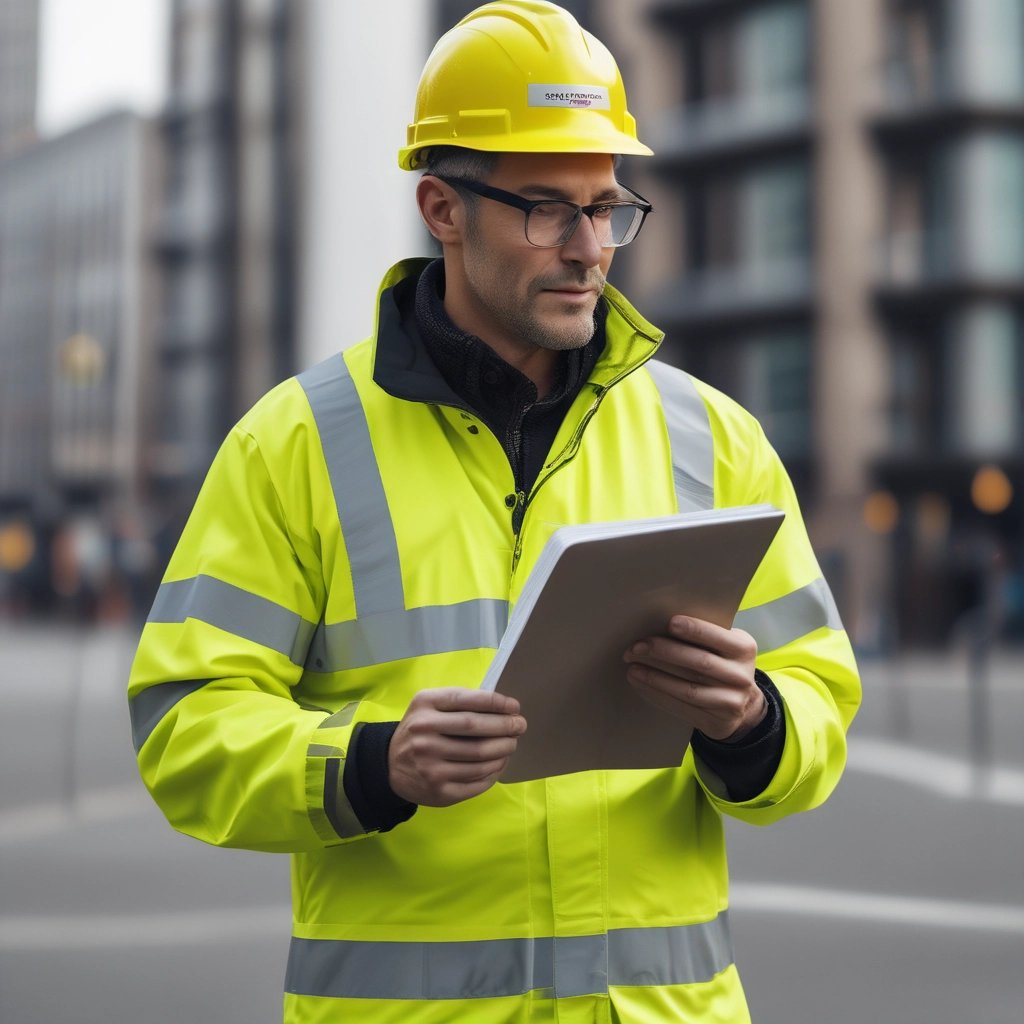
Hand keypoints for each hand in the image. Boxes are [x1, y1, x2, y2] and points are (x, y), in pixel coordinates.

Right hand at [388, 688, 526, 806]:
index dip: (495, 703)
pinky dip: (494, 772)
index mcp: (424, 707)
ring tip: (511, 745)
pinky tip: (499, 764)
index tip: (514, 706)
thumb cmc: (419, 730)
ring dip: (503, 751)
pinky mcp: (439, 791)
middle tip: (520, 726)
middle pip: (475, 728)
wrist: (390, 766)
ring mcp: (431, 765)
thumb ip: (458, 701)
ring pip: (480, 758)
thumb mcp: (427, 705)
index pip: (466, 700)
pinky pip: (477, 782)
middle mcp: (424, 735)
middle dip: (505, 726)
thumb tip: (502, 707)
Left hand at [623, 615, 764, 741]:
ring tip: (632, 668)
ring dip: (655, 677)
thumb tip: (660, 624)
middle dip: (664, 652)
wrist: (743, 706)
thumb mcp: (725, 648)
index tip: (670, 623)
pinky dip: (657, 695)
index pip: (718, 637)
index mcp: (743, 649)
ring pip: (687, 688)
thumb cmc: (723, 665)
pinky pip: (681, 707)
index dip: (695, 629)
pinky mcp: (716, 721)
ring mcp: (731, 701)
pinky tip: (641, 685)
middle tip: (637, 647)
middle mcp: (741, 675)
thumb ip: (705, 637)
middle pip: (698, 662)